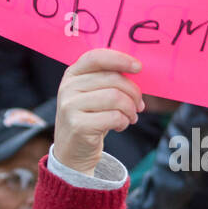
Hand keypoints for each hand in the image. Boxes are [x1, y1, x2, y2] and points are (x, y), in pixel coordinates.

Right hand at [53, 49, 143, 175]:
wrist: (72, 151)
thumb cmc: (90, 118)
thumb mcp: (94, 94)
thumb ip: (109, 80)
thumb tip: (137, 71)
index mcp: (72, 74)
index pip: (97, 57)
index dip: (120, 59)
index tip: (138, 68)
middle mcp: (68, 87)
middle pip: (113, 79)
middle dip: (133, 93)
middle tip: (139, 105)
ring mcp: (70, 106)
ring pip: (115, 98)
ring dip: (130, 109)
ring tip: (131, 117)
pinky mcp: (78, 125)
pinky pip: (114, 117)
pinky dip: (124, 121)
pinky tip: (120, 125)